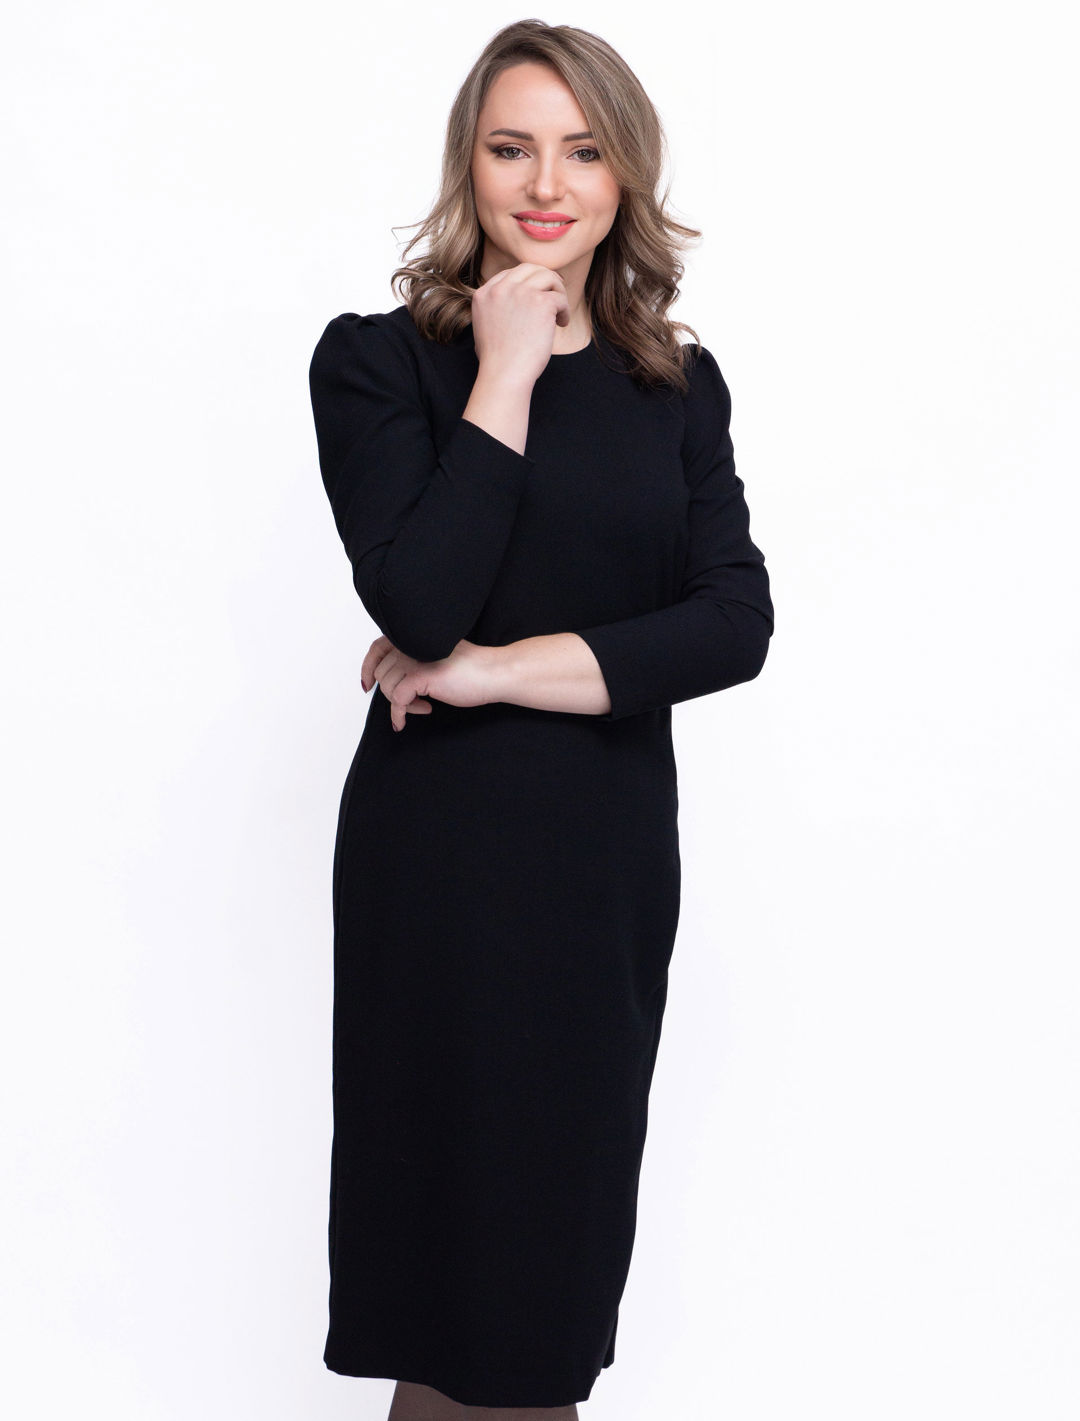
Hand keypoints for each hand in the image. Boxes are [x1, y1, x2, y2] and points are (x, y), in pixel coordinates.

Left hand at [361, 635, 504, 730]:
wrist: (493, 672)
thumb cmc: (470, 669)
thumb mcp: (434, 657)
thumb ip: (413, 659)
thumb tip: (390, 679)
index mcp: (413, 637)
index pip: (377, 648)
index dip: (368, 667)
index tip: (367, 685)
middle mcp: (410, 644)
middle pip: (381, 673)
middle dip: (392, 693)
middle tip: (412, 702)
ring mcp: (415, 658)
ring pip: (388, 688)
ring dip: (402, 703)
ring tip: (423, 705)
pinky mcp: (422, 675)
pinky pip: (398, 701)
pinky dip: (402, 714)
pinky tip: (425, 711)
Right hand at [467, 262, 569, 385]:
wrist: (504, 374)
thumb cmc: (496, 361)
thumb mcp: (484, 327)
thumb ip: (494, 308)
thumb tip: (513, 304)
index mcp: (484, 294)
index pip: (510, 274)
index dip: (527, 281)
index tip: (537, 293)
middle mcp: (500, 289)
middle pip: (529, 268)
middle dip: (545, 277)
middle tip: (556, 291)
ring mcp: (521, 293)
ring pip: (548, 277)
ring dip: (558, 292)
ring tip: (559, 311)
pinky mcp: (541, 303)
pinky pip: (559, 297)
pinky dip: (564, 310)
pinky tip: (561, 324)